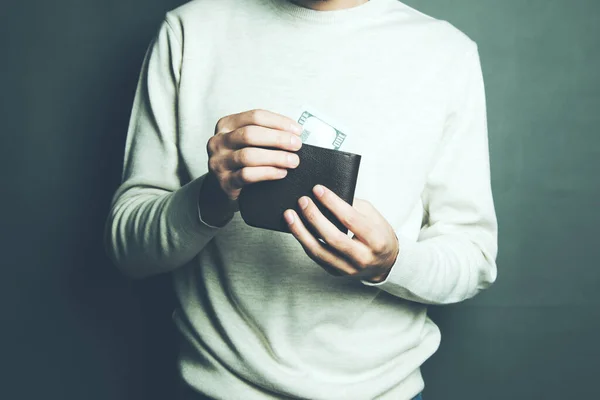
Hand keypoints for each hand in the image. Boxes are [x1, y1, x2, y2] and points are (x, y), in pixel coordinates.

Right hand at [206, 109, 303, 201]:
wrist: (225, 186)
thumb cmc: (242, 159)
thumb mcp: (247, 140)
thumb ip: (265, 132)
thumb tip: (294, 132)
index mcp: (226, 124)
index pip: (255, 116)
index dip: (279, 122)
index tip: (297, 130)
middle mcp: (218, 141)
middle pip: (250, 134)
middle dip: (278, 138)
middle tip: (297, 145)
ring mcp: (219, 162)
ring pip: (249, 156)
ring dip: (276, 157)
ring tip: (293, 161)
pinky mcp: (224, 181)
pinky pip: (247, 175)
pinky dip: (268, 173)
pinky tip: (282, 173)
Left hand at [283, 185, 399, 282]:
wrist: (384, 263)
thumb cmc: (377, 234)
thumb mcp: (373, 216)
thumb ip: (353, 206)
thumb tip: (325, 196)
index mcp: (376, 240)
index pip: (351, 219)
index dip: (332, 203)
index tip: (318, 189)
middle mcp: (362, 257)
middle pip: (333, 237)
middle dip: (315, 217)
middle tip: (303, 201)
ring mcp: (348, 268)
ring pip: (319, 251)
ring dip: (301, 232)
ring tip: (289, 215)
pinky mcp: (336, 273)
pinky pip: (316, 256)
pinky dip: (304, 241)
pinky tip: (295, 228)